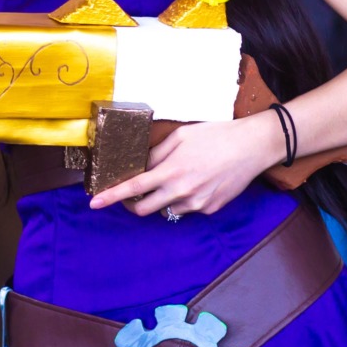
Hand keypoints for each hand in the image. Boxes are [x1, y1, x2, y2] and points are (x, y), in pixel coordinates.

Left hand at [87, 115, 281, 217]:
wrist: (252, 147)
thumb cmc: (215, 136)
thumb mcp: (180, 137)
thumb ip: (157, 154)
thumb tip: (140, 167)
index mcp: (171, 171)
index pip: (133, 188)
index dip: (111, 197)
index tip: (94, 204)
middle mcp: (181, 192)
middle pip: (144, 209)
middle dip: (133, 204)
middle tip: (133, 194)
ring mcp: (197, 204)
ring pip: (167, 210)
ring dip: (162, 200)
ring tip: (177, 179)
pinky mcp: (210, 209)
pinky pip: (188, 209)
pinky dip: (184, 200)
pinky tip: (198, 182)